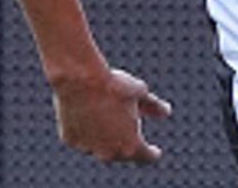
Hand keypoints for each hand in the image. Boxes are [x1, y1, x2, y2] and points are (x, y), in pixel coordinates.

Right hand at [51, 67, 172, 163]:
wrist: (81, 80)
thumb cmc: (115, 86)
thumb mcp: (140, 93)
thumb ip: (153, 106)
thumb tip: (166, 112)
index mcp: (130, 145)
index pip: (145, 156)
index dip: (151, 154)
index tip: (155, 153)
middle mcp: (109, 153)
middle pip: (122, 153)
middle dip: (128, 143)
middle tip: (131, 128)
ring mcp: (88, 148)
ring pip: (101, 146)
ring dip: (107, 136)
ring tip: (108, 111)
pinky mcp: (71, 140)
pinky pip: (84, 137)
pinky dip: (89, 129)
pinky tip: (89, 111)